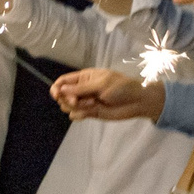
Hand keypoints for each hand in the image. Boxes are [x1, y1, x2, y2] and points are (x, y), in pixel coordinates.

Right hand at [50, 66, 165, 121]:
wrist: (137, 102)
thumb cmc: (122, 88)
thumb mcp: (101, 84)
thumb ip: (80, 88)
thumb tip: (60, 90)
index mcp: (84, 77)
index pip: (63, 81)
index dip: (56, 88)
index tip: (57, 95)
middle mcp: (82, 89)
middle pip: (62, 95)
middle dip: (67, 99)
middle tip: (77, 101)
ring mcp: (85, 101)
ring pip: (67, 107)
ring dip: (76, 107)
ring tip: (91, 105)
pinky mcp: (89, 112)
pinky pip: (75, 116)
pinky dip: (80, 115)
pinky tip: (90, 113)